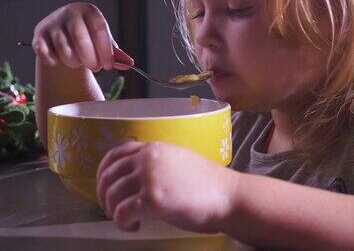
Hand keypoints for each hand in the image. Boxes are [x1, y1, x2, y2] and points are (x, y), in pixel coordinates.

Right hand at [32, 2, 133, 71]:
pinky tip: (59, 61)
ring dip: (75, 63)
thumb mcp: (103, 41)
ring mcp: (53, 23)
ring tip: (79, 62)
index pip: (99, 31)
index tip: (109, 66)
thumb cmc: (88, 37)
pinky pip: (46, 54)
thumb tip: (129, 64)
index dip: (105, 51)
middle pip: (81, 41)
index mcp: (90, 12)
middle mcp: (70, 13)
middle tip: (96, 67)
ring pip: (65, 51)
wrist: (63, 31)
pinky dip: (54, 62)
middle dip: (91, 60)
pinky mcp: (39, 35)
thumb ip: (116, 53)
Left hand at [96, 141, 238, 232]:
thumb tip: (133, 174)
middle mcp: (148, 158)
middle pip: (109, 176)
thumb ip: (156, 162)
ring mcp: (149, 178)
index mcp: (153, 148)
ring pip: (112, 195)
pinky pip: (122, 213)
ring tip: (127, 220)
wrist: (228, 196)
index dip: (103, 172)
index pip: (115, 154)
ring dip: (113, 211)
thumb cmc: (207, 183)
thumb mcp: (178, 161)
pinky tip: (133, 227)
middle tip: (112, 210)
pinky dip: (122, 223)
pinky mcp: (152, 200)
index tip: (104, 187)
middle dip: (105, 196)